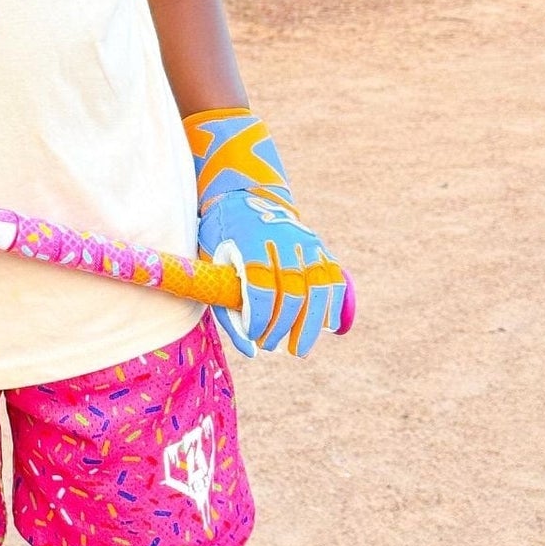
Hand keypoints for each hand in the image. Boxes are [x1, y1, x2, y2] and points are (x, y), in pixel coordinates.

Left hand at [184, 109, 351, 356]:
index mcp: (250, 241)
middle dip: (283, 326)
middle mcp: (282, 240)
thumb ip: (227, 307)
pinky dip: (333, 305)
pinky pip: (333, 280)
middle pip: (292, 293)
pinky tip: (326, 327)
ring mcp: (305, 241)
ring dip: (311, 324)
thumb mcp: (211, 263)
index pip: (261, 288)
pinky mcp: (319, 246)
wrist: (243, 195)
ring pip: (319, 289)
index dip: (261, 318)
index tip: (254, 336)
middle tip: (271, 345)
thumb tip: (250, 351)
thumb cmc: (221, 236)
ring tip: (299, 348)